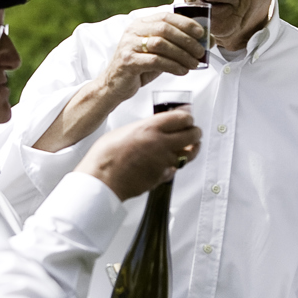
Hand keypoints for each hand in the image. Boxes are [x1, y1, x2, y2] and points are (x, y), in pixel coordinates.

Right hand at [75, 109, 200, 201]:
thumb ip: (143, 128)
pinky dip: (174, 166)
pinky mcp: (162, 176)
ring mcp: (164, 161)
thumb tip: (152, 127)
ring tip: (191, 147)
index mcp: (150, 127)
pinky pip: (175, 169)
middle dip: (195, 132)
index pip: (182, 118)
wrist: (102, 180)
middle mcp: (161, 143)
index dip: (187, 117)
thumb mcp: (123, 131)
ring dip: (192, 149)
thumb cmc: (105, 157)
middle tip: (193, 131)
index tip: (187, 118)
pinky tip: (169, 163)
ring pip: (190, 154)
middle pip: (193, 134)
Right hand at [100, 11, 205, 102]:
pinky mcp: (128, 61)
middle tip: (201, 51)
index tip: (202, 33)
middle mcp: (134, 31)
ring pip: (161, 44)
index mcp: (141, 24)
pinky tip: (182, 71)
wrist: (115, 85)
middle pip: (165, 29)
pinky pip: (155, 61)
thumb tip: (206, 41)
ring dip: (182, 54)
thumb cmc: (140, 67)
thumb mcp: (159, 52)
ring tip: (194, 64)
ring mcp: (129, 45)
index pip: (166, 16)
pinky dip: (173, 66)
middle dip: (187, 40)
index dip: (186, 23)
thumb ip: (177, 45)